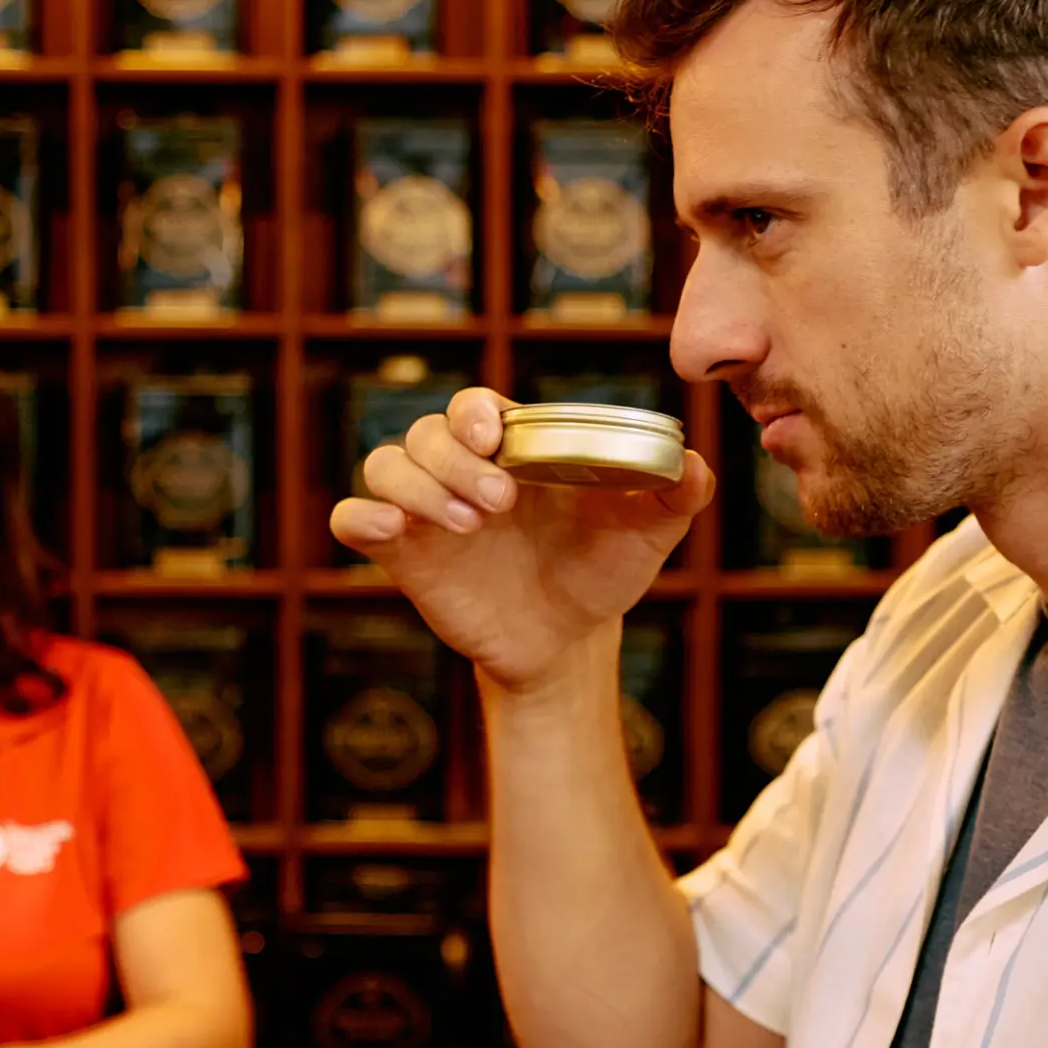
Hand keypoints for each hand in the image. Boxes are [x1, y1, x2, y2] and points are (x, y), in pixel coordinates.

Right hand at [328, 386, 711, 691]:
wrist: (567, 640)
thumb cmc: (601, 572)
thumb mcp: (647, 534)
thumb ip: (675, 495)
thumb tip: (695, 465)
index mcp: (515, 449)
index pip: (476, 406)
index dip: (476, 412)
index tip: (495, 438)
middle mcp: (462, 469)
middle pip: (427, 432)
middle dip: (454, 460)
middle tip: (498, 504)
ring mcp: (425, 509)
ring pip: (386, 466)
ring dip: (416, 486)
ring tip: (465, 524)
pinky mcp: (400, 552)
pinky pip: (353, 520)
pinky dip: (361, 516)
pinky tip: (390, 531)